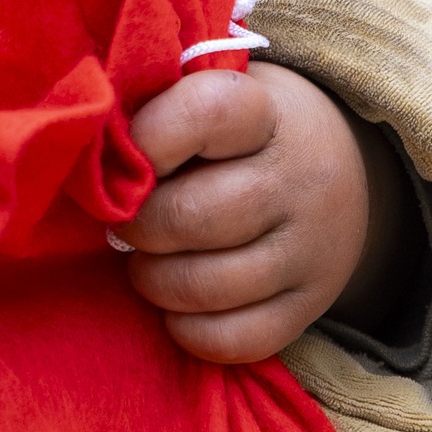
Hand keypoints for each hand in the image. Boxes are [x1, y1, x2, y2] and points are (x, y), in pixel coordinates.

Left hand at [116, 62, 379, 364]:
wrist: (339, 170)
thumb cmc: (242, 132)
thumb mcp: (213, 91)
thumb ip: (155, 107)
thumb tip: (91, 151)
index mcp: (267, 114)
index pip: (206, 113)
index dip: (149, 139)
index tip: (128, 157)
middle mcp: (299, 180)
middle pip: (190, 217)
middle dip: (137, 227)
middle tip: (125, 224)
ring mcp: (310, 249)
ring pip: (206, 287)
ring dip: (154, 281)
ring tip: (147, 262)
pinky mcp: (310, 306)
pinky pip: (235, 340)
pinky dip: (189, 330)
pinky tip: (180, 304)